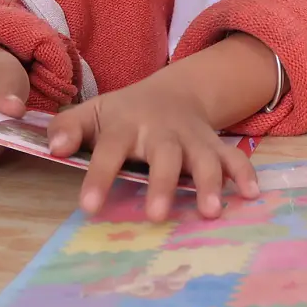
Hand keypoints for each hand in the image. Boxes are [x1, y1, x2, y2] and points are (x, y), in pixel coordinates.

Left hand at [48, 70, 259, 221]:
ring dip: (211, 183)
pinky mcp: (215, 144)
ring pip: (204, 157)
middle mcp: (163, 130)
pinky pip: (234, 157)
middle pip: (165, 154)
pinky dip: (245, 173)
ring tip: (212, 211)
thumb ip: (68, 127)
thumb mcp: (93, 113)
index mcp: (127, 124)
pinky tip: (251, 195)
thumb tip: (55, 148)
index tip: (89, 207)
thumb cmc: (124, 113)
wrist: (173, 91)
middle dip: (163, 184)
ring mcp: (193, 137)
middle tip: (157, 215)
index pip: (111, 149)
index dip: (100, 176)